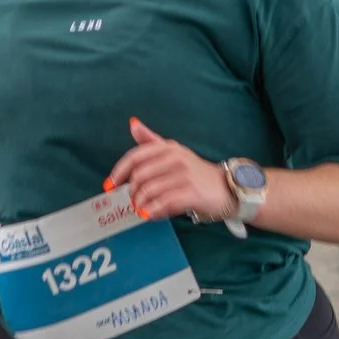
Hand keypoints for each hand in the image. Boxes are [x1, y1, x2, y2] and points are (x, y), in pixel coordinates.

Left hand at [102, 117, 237, 222]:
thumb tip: (133, 124)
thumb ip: (151, 141)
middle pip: (140, 176)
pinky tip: (152, 215)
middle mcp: (176, 158)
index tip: (110, 186)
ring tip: (142, 210)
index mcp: (168, 147)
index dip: (119, 172)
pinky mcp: (192, 193)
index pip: (135, 157)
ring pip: (150, 191)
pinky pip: (164, 203)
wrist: (228, 189)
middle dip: (131, 192)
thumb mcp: (174, 152)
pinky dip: (153, 211)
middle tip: (132, 202)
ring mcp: (185, 176)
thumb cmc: (195, 172)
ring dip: (141, 204)